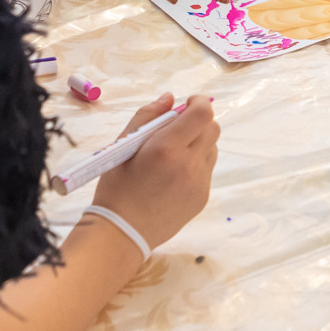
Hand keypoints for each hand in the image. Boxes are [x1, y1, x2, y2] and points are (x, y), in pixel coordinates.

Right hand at [92, 92, 219, 248]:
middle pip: (212, 129)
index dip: (198, 102)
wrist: (122, 232)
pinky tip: (172, 176)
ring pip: (212, 149)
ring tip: (172, 155)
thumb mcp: (123, 146)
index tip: (187, 103)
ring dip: (198, 143)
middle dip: (198, 122)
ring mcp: (199, 183)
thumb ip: (147, 116)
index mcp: (166, 148)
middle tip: (177, 129)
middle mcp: (188, 164)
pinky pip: (206, 170)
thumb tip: (170, 98)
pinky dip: (195, 164)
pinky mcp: (202, 197)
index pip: (202, 114)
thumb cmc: (116, 187)